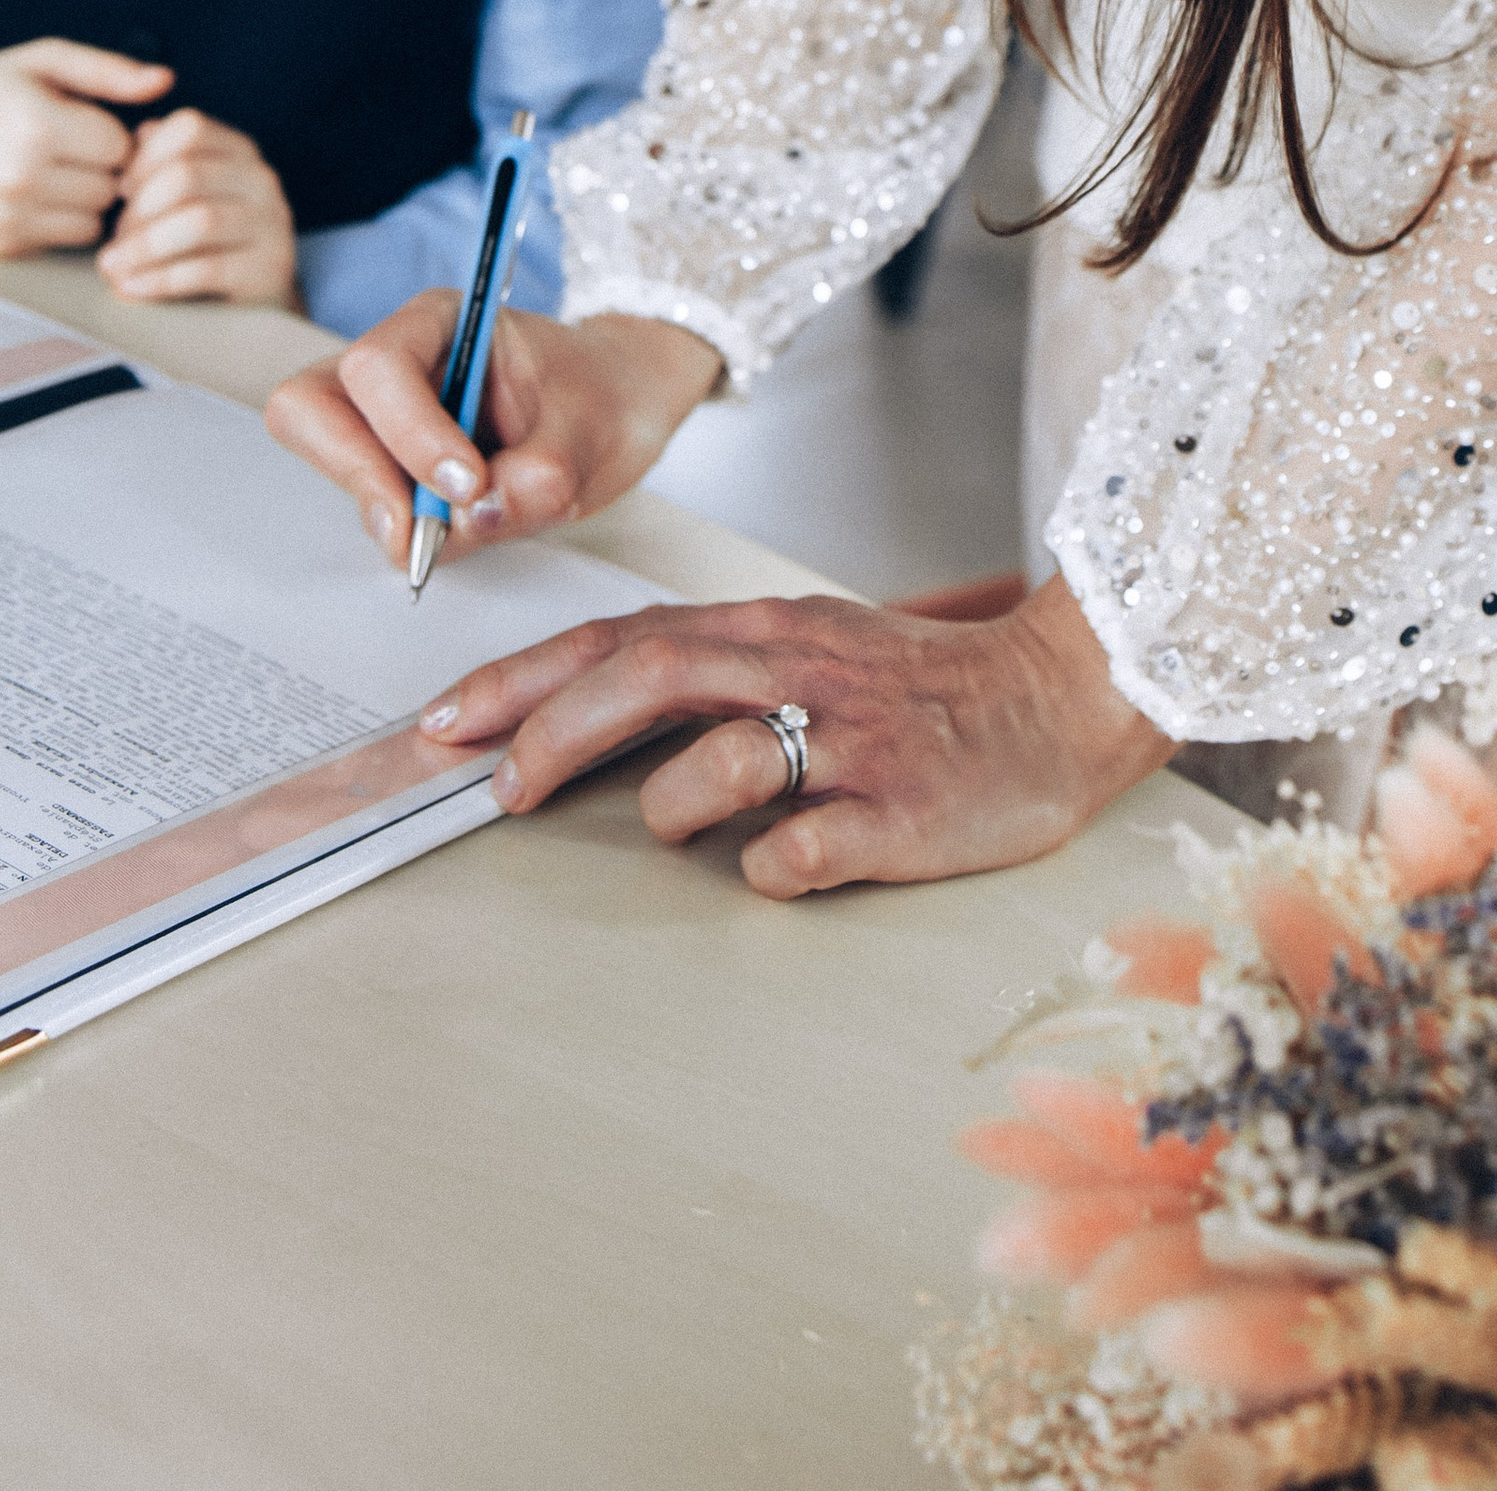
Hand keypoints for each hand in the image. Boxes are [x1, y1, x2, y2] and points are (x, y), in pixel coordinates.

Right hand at [0, 39, 173, 259]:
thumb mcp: (46, 61)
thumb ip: (109, 71)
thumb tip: (165, 81)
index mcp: (34, 124)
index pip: (120, 146)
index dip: (113, 131)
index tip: (89, 120)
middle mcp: (18, 177)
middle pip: (111, 187)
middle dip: (103, 166)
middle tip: (73, 145)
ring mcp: (5, 217)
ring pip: (94, 221)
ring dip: (87, 197)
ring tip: (57, 168)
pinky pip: (64, 240)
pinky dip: (61, 220)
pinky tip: (38, 192)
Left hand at [102, 109, 298, 307]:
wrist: (255, 300)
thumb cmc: (206, 242)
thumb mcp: (187, 197)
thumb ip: (163, 163)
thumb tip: (137, 138)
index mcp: (238, 151)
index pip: (190, 128)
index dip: (146, 156)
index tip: (121, 190)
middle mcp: (261, 179)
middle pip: (188, 175)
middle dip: (139, 211)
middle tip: (114, 241)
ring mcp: (271, 223)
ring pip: (199, 221)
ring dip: (144, 246)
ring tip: (113, 268)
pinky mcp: (269, 269)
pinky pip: (207, 269)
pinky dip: (159, 280)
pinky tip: (132, 287)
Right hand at [264, 292, 719, 564]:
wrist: (619, 405)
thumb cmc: (603, 395)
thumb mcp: (593, 435)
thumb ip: (538, 477)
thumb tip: (467, 521)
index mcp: (445, 321)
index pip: (380, 365)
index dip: (409, 432)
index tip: (467, 486)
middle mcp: (400, 359)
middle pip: (310, 403)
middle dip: (359, 472)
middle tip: (421, 530)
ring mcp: (384, 412)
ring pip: (321, 449)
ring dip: (376, 502)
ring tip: (446, 535)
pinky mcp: (390, 461)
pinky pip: (361, 494)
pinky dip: (395, 526)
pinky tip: (449, 533)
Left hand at [411, 575, 1171, 895]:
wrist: (1053, 700)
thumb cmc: (912, 688)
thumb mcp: (804, 647)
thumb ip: (706, 668)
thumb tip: (578, 709)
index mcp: (765, 628)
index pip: (618, 637)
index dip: (522, 678)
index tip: (443, 723)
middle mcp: (799, 667)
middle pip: (652, 675)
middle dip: (555, 730)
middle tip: (499, 789)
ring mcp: (853, 737)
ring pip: (728, 752)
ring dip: (671, 798)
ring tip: (672, 824)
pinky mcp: (904, 808)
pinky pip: (811, 844)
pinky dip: (773, 864)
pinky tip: (779, 869)